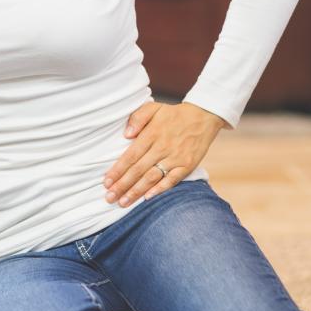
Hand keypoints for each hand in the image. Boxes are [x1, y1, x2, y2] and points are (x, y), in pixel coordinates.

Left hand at [102, 102, 225, 206]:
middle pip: (138, 170)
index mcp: (151, 134)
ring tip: (123, 202)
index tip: (106, 182)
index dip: (117, 170)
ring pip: (152, 178)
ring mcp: (175, 158)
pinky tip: (147, 198)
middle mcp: (162, 148)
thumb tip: (126, 134)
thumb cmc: (174, 114)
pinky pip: (172, 180)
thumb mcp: (153, 107)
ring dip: (136, 191)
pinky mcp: (187, 165)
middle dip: (122, 185)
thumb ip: (138, 118)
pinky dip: (159, 190)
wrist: (204, 116)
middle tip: (110, 198)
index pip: (130, 156)